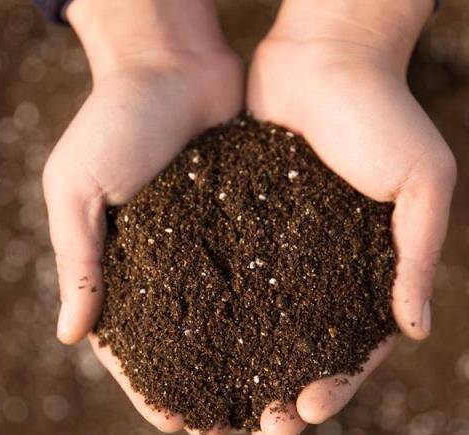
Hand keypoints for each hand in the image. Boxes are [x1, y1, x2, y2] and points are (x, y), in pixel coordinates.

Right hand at [43, 1, 242, 432]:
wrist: (170, 65)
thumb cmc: (113, 120)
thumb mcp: (76, 187)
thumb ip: (77, 258)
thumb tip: (71, 335)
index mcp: (121, 261)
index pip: (133, 339)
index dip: (151, 384)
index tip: (178, 422)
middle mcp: (169, 259)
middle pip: (189, 337)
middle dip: (210, 383)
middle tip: (238, 425)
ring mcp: (210, 241)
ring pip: (232, 312)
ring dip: (251, 355)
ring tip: (278, 395)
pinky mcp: (248, 217)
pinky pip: (265, 267)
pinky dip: (278, 302)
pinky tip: (300, 333)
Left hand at [247, 0, 455, 432]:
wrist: (324, 59)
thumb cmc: (382, 113)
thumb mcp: (422, 183)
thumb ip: (419, 255)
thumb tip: (416, 328)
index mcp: (366, 264)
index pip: (353, 341)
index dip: (335, 380)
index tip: (307, 409)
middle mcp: (318, 261)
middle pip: (299, 340)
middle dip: (281, 383)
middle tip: (260, 423)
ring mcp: (278, 242)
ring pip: (257, 314)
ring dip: (241, 359)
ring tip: (219, 397)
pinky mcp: (241, 216)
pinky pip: (224, 266)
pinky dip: (212, 303)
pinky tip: (191, 335)